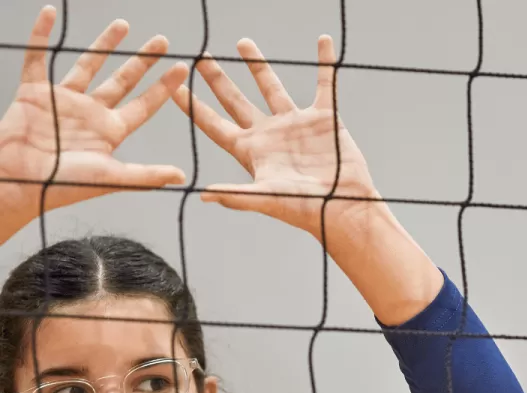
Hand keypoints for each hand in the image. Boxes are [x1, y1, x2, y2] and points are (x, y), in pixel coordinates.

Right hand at [0, 6, 187, 226]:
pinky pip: (38, 57)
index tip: (181, 67)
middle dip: (141, 61)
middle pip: (122, 81)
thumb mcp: (112, 178)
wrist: (21, 182)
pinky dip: (42, 34)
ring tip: (124, 24)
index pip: (144, 105)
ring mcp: (64, 100)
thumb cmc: (67, 185)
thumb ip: (148, 175)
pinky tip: (51, 12)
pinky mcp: (34, 91)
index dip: (163, 87)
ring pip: (87, 64)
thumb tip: (183, 177)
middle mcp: (91, 113)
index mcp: (111, 132)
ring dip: (104, 43)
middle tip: (161, 40)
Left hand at [172, 36, 377, 238]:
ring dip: (258, 65)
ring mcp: (296, 124)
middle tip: (201, 58)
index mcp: (251, 151)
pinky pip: (324, 84)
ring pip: (272, 86)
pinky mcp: (324, 119)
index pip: (214, 124)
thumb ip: (236, 195)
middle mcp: (269, 134)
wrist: (343, 208)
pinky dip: (324, 63)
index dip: (193, 106)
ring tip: (242, 42)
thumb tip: (202, 195)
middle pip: (235, 101)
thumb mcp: (267, 199)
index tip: (174, 87)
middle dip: (218, 79)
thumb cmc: (305, 209)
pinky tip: (322, 41)